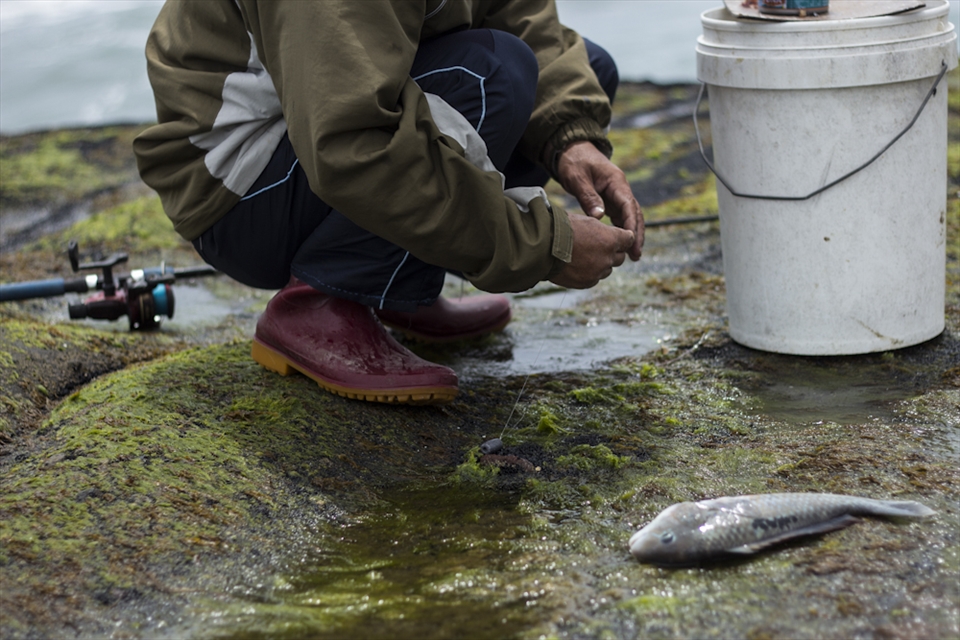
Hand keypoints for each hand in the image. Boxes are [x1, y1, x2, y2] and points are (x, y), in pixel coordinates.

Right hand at [548, 211, 635, 288]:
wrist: (543, 247)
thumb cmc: (562, 228)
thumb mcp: (586, 222)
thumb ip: (602, 231)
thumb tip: (608, 234)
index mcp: (611, 239)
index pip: (629, 240)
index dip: (624, 238)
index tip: (620, 238)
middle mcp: (608, 257)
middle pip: (620, 257)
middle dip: (613, 252)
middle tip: (600, 247)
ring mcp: (598, 272)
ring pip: (607, 269)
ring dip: (601, 264)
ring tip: (585, 256)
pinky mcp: (587, 282)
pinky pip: (594, 278)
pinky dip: (590, 273)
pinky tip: (578, 265)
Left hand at [555, 141, 643, 260]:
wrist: (571, 150)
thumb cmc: (574, 161)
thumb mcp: (578, 178)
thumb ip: (588, 196)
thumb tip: (599, 217)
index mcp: (616, 181)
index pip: (629, 205)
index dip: (631, 224)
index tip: (630, 241)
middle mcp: (620, 188)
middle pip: (634, 213)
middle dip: (637, 234)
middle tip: (636, 254)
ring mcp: (616, 194)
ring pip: (629, 216)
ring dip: (632, 234)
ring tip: (633, 255)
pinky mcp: (609, 199)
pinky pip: (620, 216)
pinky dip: (622, 229)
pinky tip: (621, 244)